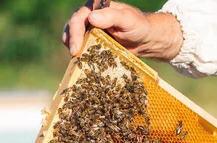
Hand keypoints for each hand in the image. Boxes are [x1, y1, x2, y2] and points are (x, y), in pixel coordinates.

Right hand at [62, 1, 182, 59]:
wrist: (145, 40)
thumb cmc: (138, 26)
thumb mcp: (127, 20)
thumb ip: (111, 17)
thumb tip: (91, 18)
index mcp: (96, 7)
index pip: (80, 16)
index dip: (75, 31)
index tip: (75, 46)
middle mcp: (90, 16)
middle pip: (72, 26)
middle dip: (71, 40)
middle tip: (74, 54)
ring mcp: (90, 29)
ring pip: (73, 36)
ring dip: (72, 47)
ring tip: (75, 58)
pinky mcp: (92, 41)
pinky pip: (81, 46)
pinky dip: (80, 53)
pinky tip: (81, 61)